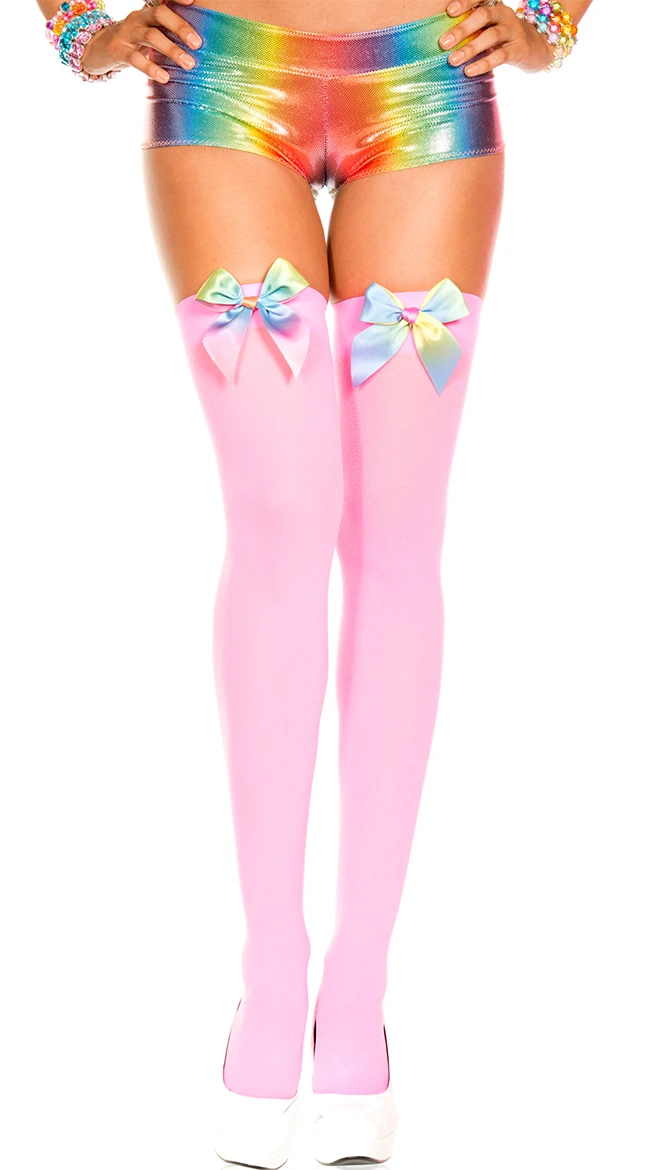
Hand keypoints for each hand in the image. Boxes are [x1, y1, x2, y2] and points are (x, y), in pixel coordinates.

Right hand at [81, 0, 201, 82]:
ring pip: (151, 36)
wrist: (99, 49)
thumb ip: (167, 33)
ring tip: (189, 64)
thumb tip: (199, 45)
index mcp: (147, 11)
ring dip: (172, 50)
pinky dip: (151, 68)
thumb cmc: (133, 42)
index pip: (163, 0)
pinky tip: (165, 77)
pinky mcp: (117, 51)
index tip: (193, 2)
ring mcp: (126, 33)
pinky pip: (135, 59)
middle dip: (180, 26)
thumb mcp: (149, 32)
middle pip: (160, 14)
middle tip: (197, 44)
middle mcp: (138, 18)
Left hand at [439, 1, 555, 75]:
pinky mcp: (519, 49)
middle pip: (483, 15)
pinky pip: (501, 55)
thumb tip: (441, 40)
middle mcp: (504, 14)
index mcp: (494, 6)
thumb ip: (470, 28)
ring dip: (470, 48)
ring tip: (452, 60)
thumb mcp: (486, 28)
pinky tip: (469, 71)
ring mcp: (514, 31)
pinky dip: (484, 63)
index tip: (449, 11)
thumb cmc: (501, 38)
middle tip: (443, 43)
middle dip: (462, 29)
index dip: (466, 2)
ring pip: (491, 35)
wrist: (534, 49)